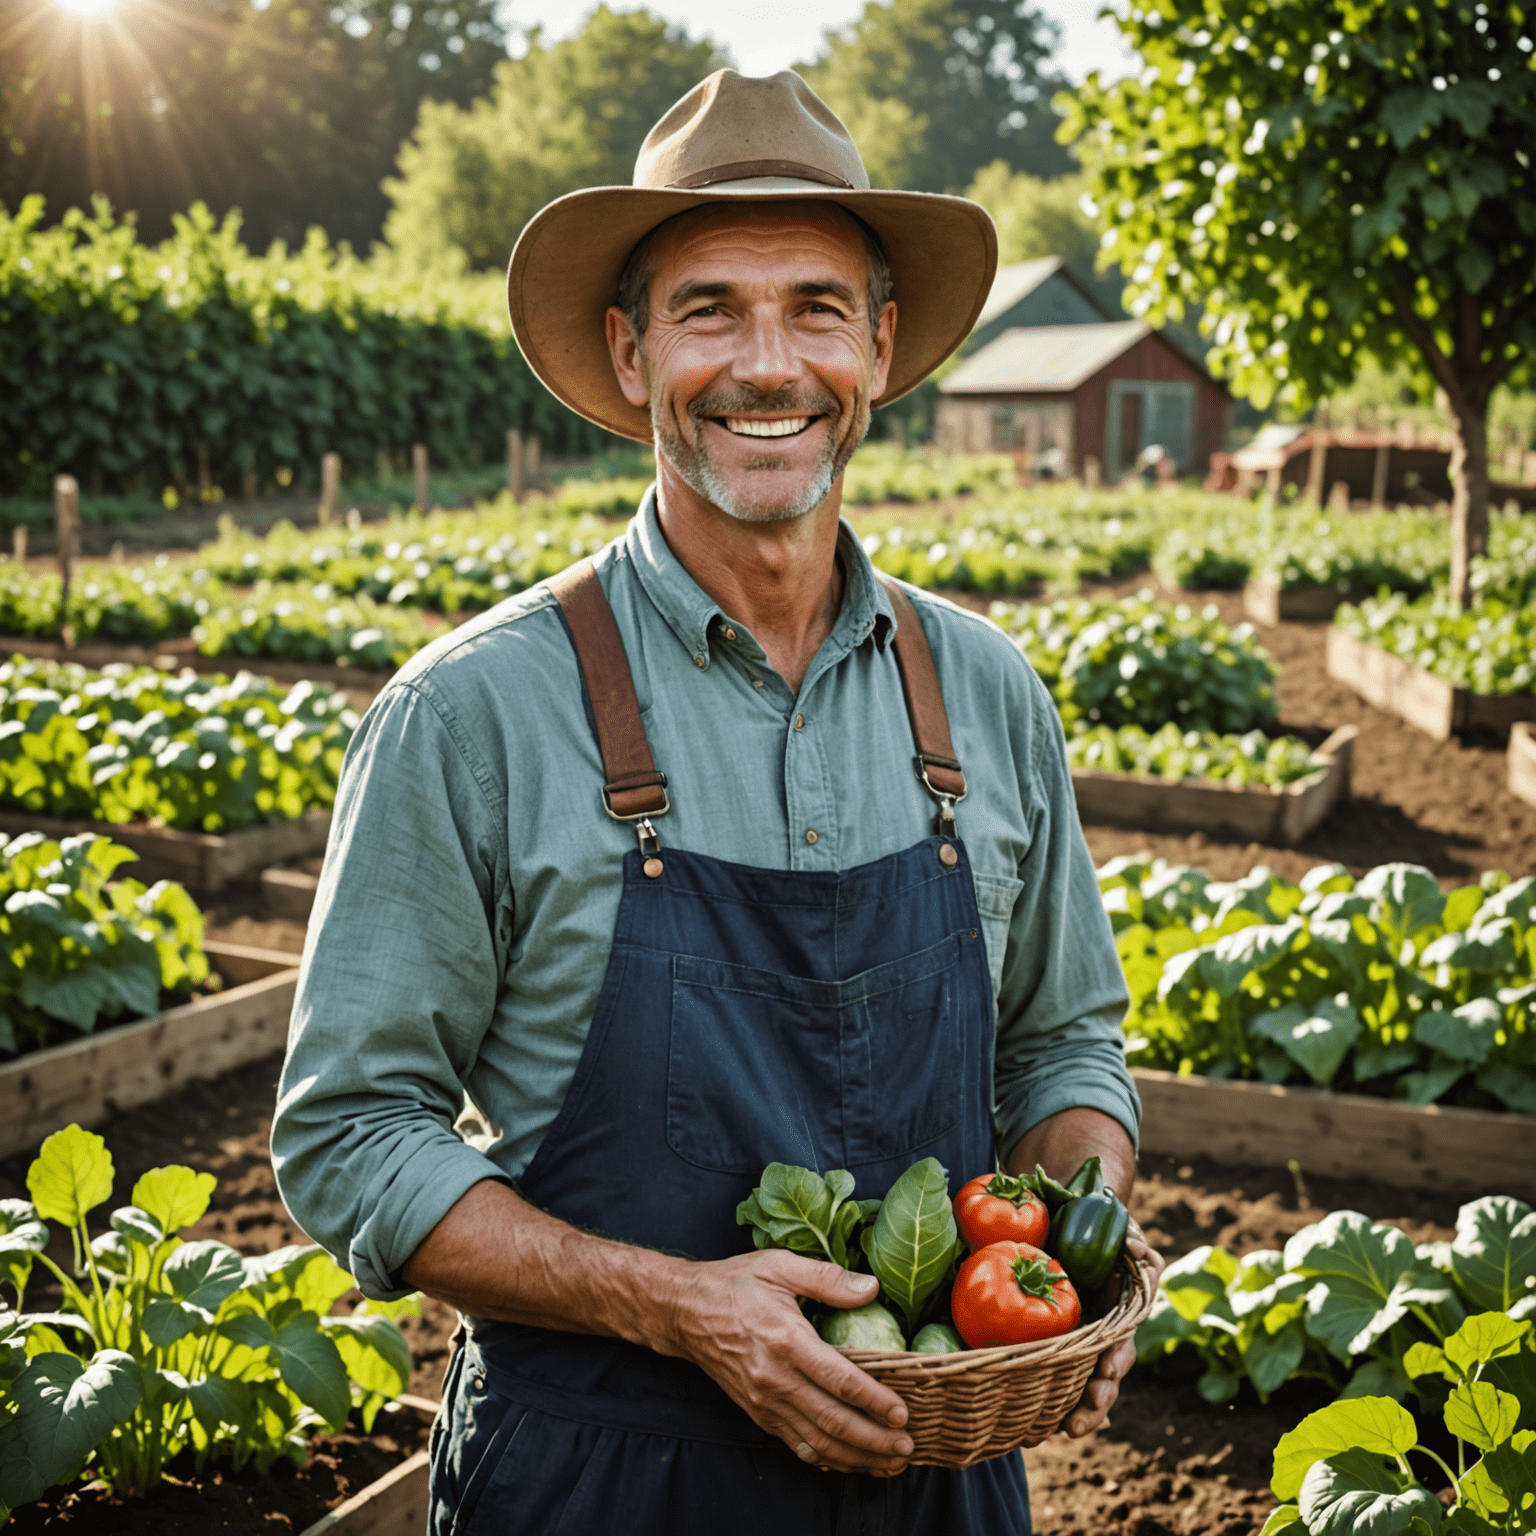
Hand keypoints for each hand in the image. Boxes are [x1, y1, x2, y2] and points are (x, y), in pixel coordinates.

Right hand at [666, 1250, 914, 1475]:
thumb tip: (871, 1287)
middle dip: (874, 1440)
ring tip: (888, 1463)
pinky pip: (796, 1444)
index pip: (839, 1380)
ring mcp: (765, 1401)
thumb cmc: (734, 1284)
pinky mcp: (757, 1413)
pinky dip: (826, 1459)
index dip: (874, 1401)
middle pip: (832, 1421)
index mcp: (785, 1339)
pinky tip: (849, 1462)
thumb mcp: (779, 1265)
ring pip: (817, 1442)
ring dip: (856, 1458)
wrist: (685, 1312)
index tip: (902, 1413)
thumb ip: (827, 1278)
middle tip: (906, 1448)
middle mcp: (775, 1378)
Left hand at [1063, 1216, 1163, 1437]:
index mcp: (1119, 1312)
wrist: (1072, 1217)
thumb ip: (1132, 1242)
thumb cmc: (1100, 1227)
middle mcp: (1103, 1334)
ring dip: (1077, 1411)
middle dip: (1095, 1399)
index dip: (1115, 1360)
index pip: (1121, 1342)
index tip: (1108, 1371)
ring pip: (1084, 1384)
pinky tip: (1038, 1426)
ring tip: (1063, 1431)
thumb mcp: (1118, 1230)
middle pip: (1105, 1376)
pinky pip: (1056, 1374)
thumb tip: (1141, 1253)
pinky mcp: (1058, 1339)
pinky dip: (1050, 1401)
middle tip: (1078, 1419)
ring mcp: (1082, 1340)